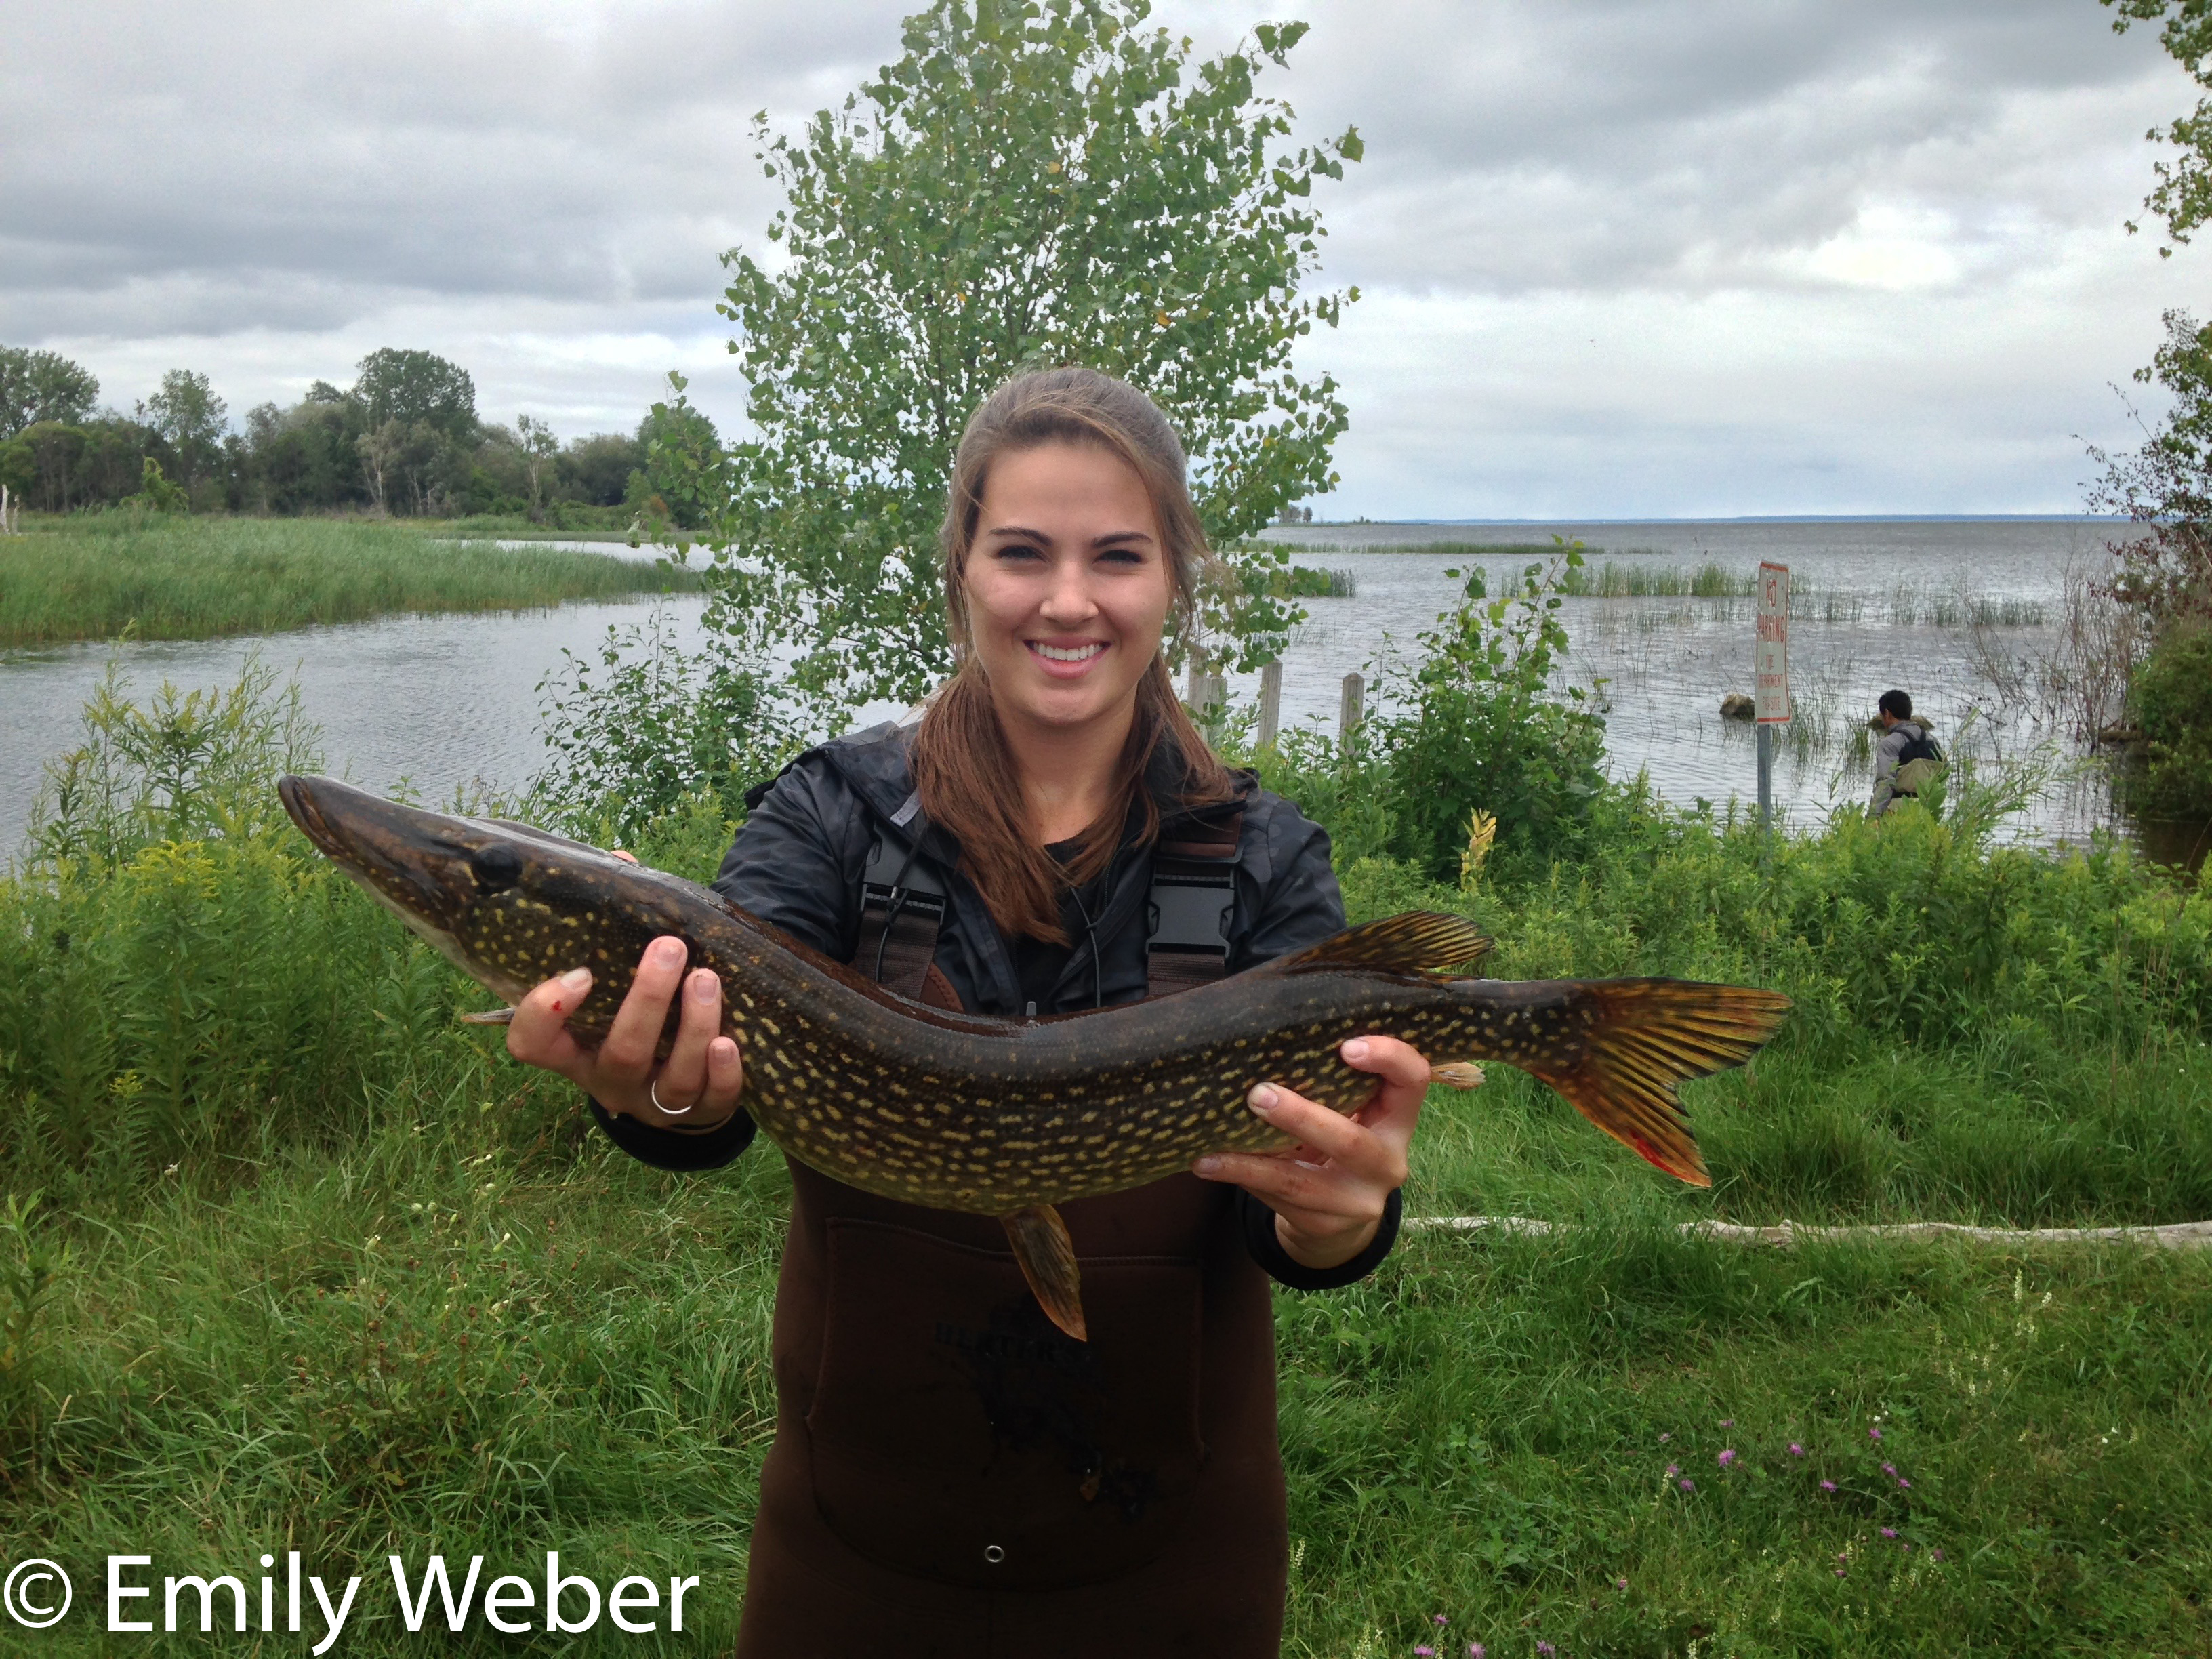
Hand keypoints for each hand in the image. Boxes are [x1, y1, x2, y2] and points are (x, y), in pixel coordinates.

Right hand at [506, 929, 743, 1131]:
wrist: (677, 1074)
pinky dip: (723, 1073)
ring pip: (674, 1078)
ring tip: (706, 978)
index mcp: (574, 1049)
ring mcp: (655, 1102)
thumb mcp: (616, 978)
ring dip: (695, 1026)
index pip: (531, 1043)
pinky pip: (713, 1102)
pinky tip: (728, 1042)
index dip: (544, 1012)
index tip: (580, 972)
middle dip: (648, 1000)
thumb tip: (623, 861)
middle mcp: (609, 1080)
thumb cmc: (639, 1010)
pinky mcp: (702, 1114)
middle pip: (621, 1053)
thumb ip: (616, 925)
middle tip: (669, 948)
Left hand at [1190, 1034, 1435, 1270]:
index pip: (1413, 1080)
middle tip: (1258, 1094)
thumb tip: (1264, 1039)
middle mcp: (1387, 1162)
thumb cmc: (1338, 1139)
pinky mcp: (1324, 1225)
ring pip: (1302, 1183)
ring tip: (1211, 1149)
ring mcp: (1358, 1201)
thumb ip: (1331, 1083)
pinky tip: (1209, 1164)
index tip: (1347, 1046)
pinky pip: (1278, 1200)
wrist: (1344, 1216)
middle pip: (1351, 1141)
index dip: (1389, 1058)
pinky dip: (1242, 1178)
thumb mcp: (1350, 1111)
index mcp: (1398, 1119)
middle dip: (1301, 1117)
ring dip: (1253, 1163)